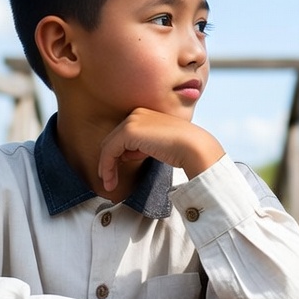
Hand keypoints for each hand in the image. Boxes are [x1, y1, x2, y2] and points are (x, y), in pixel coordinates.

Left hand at [98, 108, 223, 193]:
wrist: (193, 146)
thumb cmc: (181, 148)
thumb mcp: (156, 145)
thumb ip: (141, 146)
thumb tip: (125, 154)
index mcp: (144, 114)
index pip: (122, 135)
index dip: (117, 155)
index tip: (116, 172)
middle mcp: (136, 114)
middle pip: (112, 140)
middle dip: (108, 162)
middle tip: (108, 181)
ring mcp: (132, 121)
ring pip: (108, 146)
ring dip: (106, 167)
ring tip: (109, 184)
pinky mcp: (129, 132)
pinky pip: (109, 151)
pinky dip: (107, 167)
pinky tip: (110, 180)